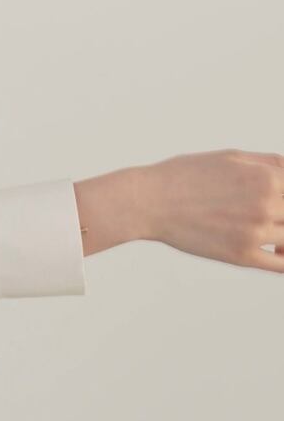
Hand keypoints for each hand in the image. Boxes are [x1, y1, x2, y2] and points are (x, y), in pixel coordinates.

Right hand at [140, 150, 283, 270]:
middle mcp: (266, 204)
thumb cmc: (185, 176)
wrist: (149, 202)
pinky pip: (281, 264)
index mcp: (266, 177)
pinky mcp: (242, 256)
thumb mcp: (231, 157)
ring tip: (273, 233)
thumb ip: (269, 162)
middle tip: (261, 213)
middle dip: (283, 213)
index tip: (276, 200)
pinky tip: (278, 252)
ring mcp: (255, 232)